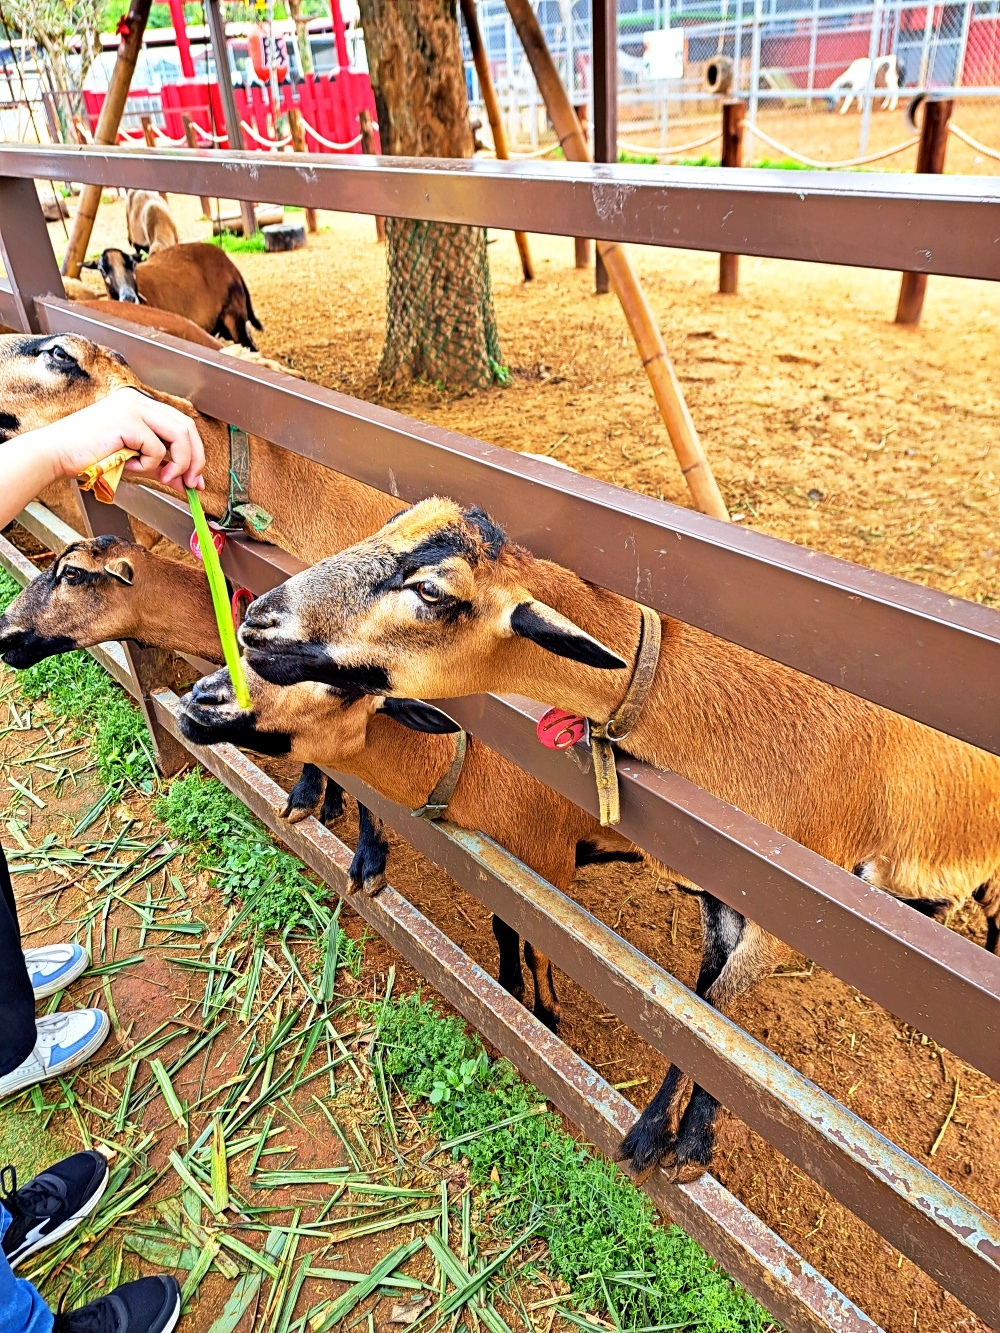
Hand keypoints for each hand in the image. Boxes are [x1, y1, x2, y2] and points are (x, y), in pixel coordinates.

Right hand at [46, 387, 205, 491]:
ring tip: (162, 476)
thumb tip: (186, 482)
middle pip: (187, 427)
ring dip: (178, 463)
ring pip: (179, 435)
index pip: (181, 424)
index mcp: (139, 405)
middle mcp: (138, 400)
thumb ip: (161, 467)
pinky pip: (156, 448)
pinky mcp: (127, 420)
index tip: (195, 478)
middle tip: (190, 483)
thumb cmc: (88, 456)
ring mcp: (133, 407)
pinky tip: (127, 464)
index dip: (195, 452)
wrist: (56, 455)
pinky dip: (148, 464)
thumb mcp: (134, 461)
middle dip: (195, 459)